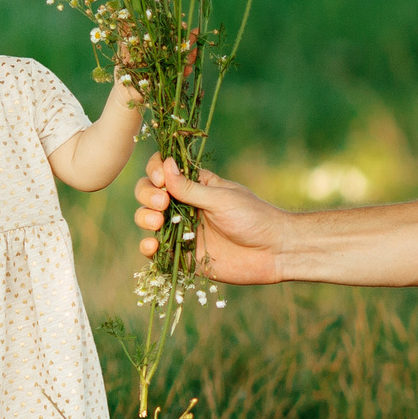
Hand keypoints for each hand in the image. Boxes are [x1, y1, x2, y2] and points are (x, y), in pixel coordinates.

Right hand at [135, 153, 286, 283]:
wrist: (273, 251)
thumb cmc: (253, 217)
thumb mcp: (221, 199)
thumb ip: (190, 188)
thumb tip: (165, 163)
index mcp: (195, 185)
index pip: (163, 170)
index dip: (155, 171)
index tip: (161, 179)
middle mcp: (184, 205)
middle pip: (149, 192)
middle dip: (147, 194)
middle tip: (162, 203)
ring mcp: (181, 230)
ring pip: (147, 219)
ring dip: (144, 217)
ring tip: (158, 221)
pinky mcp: (182, 255)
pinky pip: (157, 250)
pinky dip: (147, 246)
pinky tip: (152, 244)